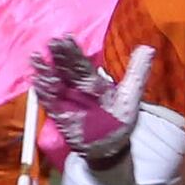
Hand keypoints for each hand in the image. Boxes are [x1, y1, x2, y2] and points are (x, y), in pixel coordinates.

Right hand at [32, 39, 154, 158]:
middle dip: (58, 56)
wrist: (110, 148)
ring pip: (54, 82)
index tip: (66, 37)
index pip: (81, 63)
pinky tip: (36, 81)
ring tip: (36, 58)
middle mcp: (77, 88)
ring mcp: (66, 101)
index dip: (74, 51)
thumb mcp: (131, 95)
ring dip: (45, 71)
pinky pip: (49, 102)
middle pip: (66, 69)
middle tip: (51, 42)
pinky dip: (43, 92)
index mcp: (93, 81)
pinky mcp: (59, 115)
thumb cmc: (119, 120)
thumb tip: (148, 48)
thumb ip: (137, 72)